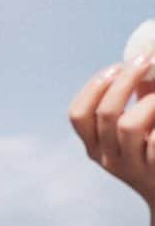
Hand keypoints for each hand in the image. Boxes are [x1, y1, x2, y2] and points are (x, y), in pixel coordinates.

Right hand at [69, 55, 154, 203]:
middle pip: (105, 113)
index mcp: (96, 146)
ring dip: (150, 101)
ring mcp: (132, 167)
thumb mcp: (142, 127)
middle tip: (146, 60)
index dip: (95, 86)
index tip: (116, 66)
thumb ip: (141, 97)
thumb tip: (145, 58)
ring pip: (130, 125)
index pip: (78, 115)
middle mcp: (108, 158)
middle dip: (125, 81)